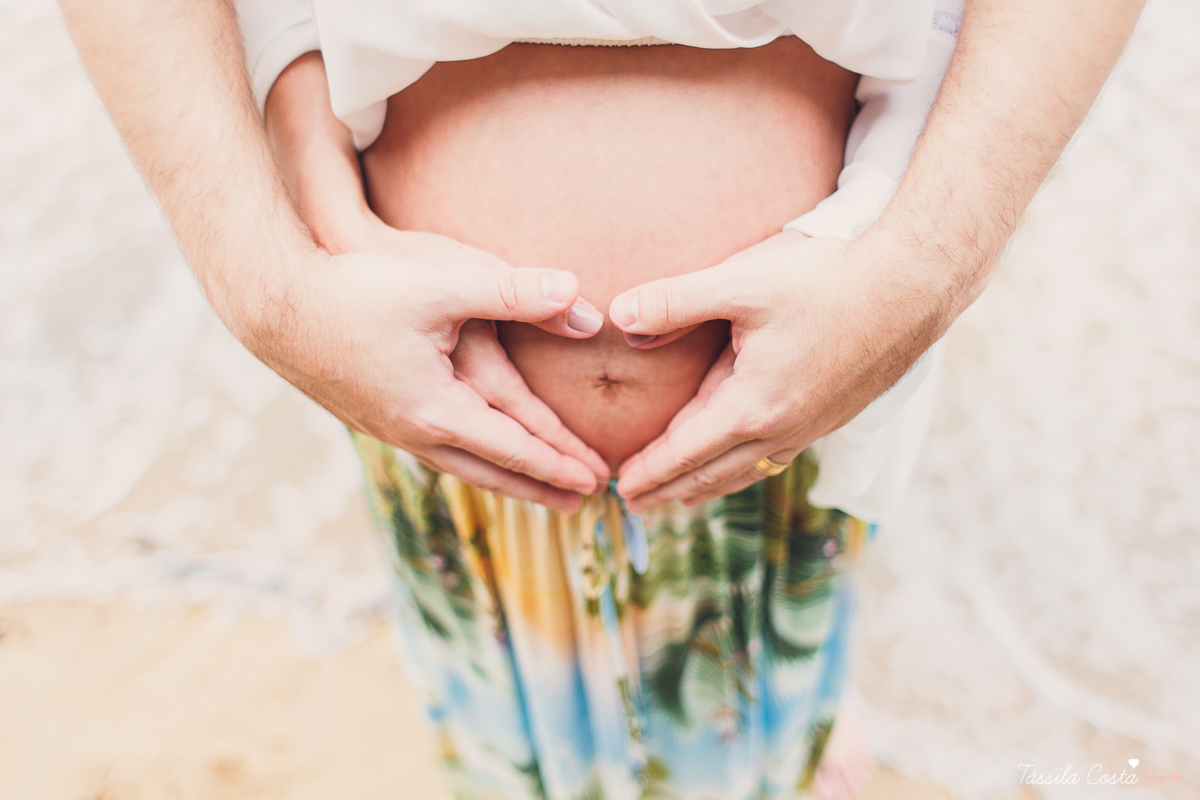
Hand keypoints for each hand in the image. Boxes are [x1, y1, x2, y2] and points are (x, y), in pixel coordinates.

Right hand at [247, 229, 608, 513]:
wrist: (271, 300)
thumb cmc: (357, 287)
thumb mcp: (444, 284)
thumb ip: (515, 292)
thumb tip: (581, 299)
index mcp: (438, 409)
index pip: (516, 449)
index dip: (560, 464)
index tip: (597, 480)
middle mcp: (414, 431)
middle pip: (491, 472)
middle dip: (540, 488)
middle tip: (580, 504)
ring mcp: (387, 428)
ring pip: (459, 466)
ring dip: (503, 480)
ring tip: (532, 491)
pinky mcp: (368, 414)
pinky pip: (432, 452)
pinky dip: (466, 462)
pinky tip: (466, 455)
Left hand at [607, 229, 946, 511]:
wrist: (915, 283)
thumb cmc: (828, 278)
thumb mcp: (741, 281)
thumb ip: (675, 300)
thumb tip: (620, 315)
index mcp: (754, 405)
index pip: (685, 452)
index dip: (650, 471)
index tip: (621, 489)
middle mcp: (783, 429)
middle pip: (713, 473)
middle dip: (671, 489)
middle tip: (637, 504)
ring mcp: (812, 425)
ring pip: (747, 469)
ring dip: (708, 485)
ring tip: (682, 495)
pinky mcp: (833, 413)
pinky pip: (775, 455)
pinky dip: (745, 467)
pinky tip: (743, 460)